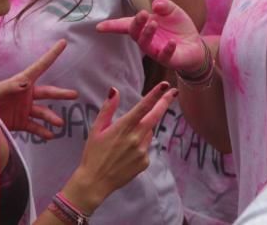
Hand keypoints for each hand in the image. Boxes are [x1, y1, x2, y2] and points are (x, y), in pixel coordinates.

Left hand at [0, 39, 78, 139]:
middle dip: (61, 94)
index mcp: (21, 82)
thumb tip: (25, 84)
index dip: (52, 55)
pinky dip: (42, 131)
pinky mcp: (20, 122)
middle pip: (47, 92)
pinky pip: (34, 127)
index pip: (40, 66)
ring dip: (52, 117)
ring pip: (43, 112)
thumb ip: (10, 87)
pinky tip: (50, 136)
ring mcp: (24, 109)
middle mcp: (26, 95)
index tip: (63, 43)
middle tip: (74, 95)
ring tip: (60, 123)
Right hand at [62, 81, 178, 212]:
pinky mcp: (144, 162)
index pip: (143, 107)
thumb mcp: (96, 129)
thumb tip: (114, 91)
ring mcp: (142, 151)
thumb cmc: (93, 154)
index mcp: (123, 128)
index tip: (165, 85)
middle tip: (173, 92)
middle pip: (155, 116)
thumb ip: (107, 109)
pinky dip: (140, 145)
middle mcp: (135, 138)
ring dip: (143, 129)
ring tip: (125, 140)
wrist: (95, 182)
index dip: (155, 95)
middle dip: (165, 102)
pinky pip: (146, 147)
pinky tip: (126, 153)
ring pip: (149, 132)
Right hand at [97, 0, 205, 71]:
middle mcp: (147, 40)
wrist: (196, 45)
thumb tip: (155, 4)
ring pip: (145, 45)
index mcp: (144, 27)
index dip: (111, 26)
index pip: (125, 25)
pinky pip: (164, 56)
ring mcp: (156, 51)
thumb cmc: (179, 27)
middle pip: (134, 33)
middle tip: (143, 14)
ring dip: (148, 34)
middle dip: (136, 24)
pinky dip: (167, 49)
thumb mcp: (173, 11)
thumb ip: (165, 5)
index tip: (99, 27)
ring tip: (154, 23)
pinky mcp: (168, 60)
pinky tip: (172, 42)